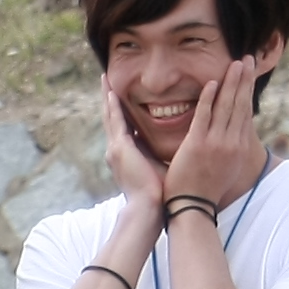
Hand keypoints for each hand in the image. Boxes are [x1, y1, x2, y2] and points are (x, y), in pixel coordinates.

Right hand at [97, 80, 166, 231]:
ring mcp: (115, 149)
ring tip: (105, 79)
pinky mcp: (120, 148)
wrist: (149, 209)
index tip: (121, 97)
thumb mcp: (162, 166)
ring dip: (107, 96)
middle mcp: (116, 150)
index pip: (123, 126)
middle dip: (109, 99)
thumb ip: (165, 152)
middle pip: (112, 118)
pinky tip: (112, 91)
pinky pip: (115, 121)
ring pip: (109, 116)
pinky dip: (113, 105)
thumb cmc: (161, 194)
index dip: (121, 110)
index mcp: (126, 155)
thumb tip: (183, 144)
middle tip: (106, 80)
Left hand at [162, 55, 270, 217]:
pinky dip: (208, 99)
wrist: (192, 208)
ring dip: (231, 83)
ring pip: (226, 107)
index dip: (248, 90)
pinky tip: (212, 83)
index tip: (250, 72)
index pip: (245, 111)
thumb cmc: (205, 190)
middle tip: (247, 59)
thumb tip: (234, 133)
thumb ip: (230, 147)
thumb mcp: (227, 167)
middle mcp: (232, 142)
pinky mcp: (197, 145)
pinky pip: (204, 117)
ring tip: (235, 63)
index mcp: (239, 147)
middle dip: (244, 80)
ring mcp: (215, 143)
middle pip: (240, 104)